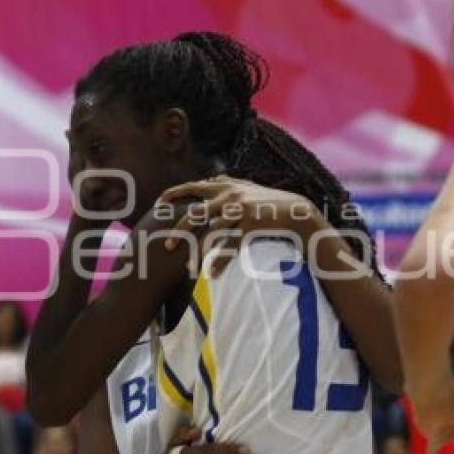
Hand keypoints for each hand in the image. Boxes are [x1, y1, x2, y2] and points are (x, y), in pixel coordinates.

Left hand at [159, 176, 320, 276]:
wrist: (295, 211)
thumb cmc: (268, 201)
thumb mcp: (247, 188)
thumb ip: (228, 184)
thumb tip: (212, 180)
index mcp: (226, 187)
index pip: (193, 187)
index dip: (174, 193)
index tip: (158, 203)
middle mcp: (230, 196)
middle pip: (196, 213)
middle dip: (179, 230)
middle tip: (167, 245)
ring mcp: (240, 211)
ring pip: (212, 234)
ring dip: (199, 252)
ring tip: (189, 267)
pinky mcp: (251, 225)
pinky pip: (231, 246)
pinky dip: (220, 261)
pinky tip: (212, 274)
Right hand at [409, 377, 453, 453]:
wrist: (428, 376)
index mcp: (437, 434)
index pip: (434, 447)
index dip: (436, 450)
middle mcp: (424, 422)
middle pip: (438, 430)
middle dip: (451, 428)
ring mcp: (417, 403)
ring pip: (433, 412)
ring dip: (445, 410)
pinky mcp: (416, 385)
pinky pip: (428, 392)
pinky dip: (437, 391)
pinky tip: (445, 383)